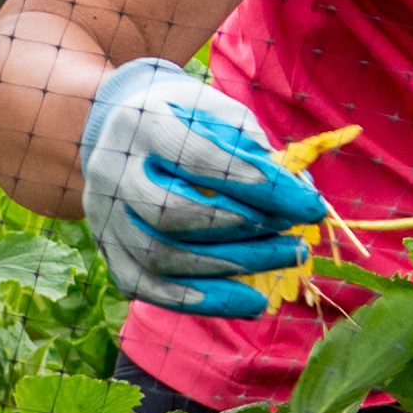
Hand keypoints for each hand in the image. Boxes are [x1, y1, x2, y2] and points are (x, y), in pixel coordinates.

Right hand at [77, 57, 322, 315]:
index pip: (198, 157)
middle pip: (172, 213)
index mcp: (143, 122)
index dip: (257, 185)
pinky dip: (203, 300)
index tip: (309, 204)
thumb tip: (296, 191)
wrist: (124, 130)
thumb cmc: (186, 118)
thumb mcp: (219, 112)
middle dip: (245, 232)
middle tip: (298, 239)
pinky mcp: (108, 250)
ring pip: (161, 257)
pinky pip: (148, 288)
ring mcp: (103, 215)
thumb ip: (252, 146)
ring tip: (286, 260)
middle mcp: (112, 170)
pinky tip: (251, 301)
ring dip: (233, 268)